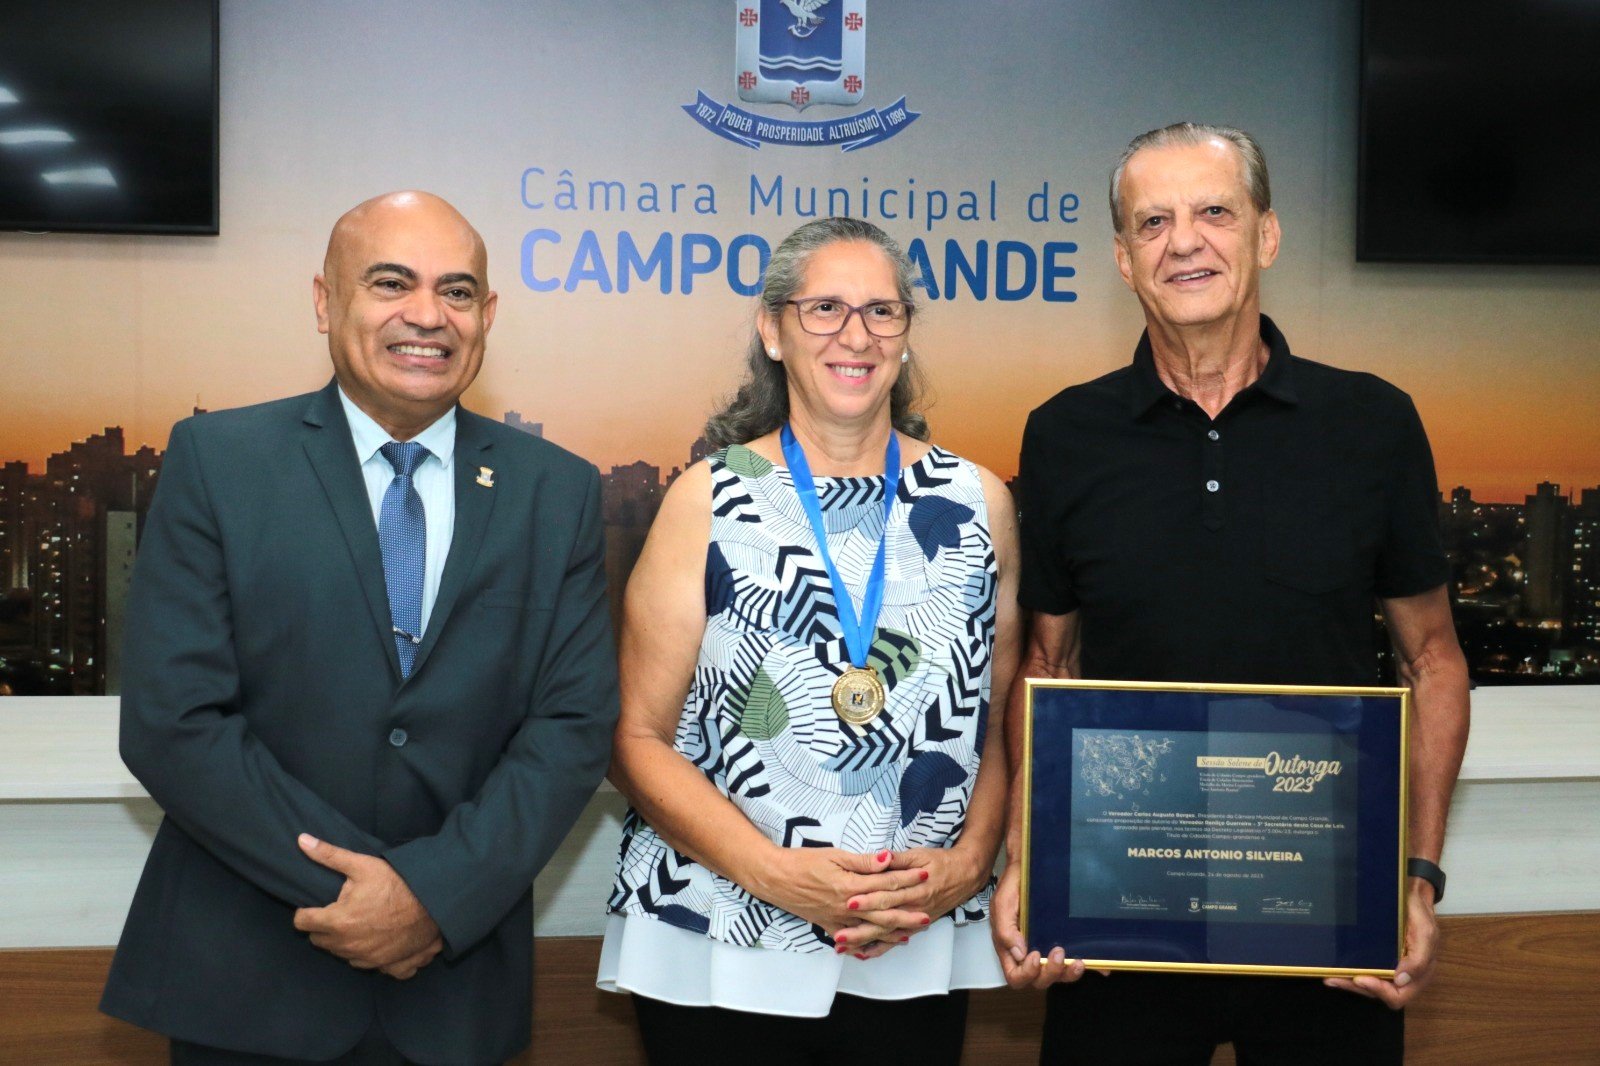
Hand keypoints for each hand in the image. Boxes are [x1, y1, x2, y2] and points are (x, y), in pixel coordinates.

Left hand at [292, 834, 441, 972]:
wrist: (436, 902)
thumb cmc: (398, 883)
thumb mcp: (363, 865)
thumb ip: (329, 855)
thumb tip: (301, 840)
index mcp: (337, 922)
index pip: (302, 923)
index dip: (307, 911)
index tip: (317, 905)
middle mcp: (348, 946)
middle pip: (319, 941)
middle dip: (325, 927)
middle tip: (342, 909)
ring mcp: (368, 960)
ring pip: (342, 954)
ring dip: (345, 941)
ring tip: (361, 922)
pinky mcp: (388, 967)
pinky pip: (369, 966)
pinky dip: (369, 955)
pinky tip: (378, 940)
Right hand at [751, 847, 924, 950]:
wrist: (775, 878)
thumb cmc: (803, 862)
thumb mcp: (834, 855)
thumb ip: (863, 862)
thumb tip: (888, 860)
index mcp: (850, 886)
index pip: (885, 883)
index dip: (907, 879)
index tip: (925, 875)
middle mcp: (846, 908)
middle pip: (882, 913)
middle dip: (906, 915)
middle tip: (927, 917)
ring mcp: (837, 920)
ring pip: (869, 930)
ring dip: (889, 934)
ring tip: (908, 936)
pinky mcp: (827, 926)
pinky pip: (850, 940)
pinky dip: (864, 945)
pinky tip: (874, 949)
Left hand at [835, 845, 985, 941]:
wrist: (965, 875)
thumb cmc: (941, 862)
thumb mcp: (921, 854)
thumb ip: (899, 859)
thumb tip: (882, 856)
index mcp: (914, 888)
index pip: (888, 895)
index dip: (869, 899)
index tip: (849, 902)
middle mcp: (914, 908)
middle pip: (884, 920)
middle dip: (861, 929)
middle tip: (838, 935)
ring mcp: (914, 920)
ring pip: (887, 934)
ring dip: (865, 942)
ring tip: (843, 948)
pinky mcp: (915, 926)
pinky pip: (895, 940)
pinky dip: (879, 948)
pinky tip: (862, 954)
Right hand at [990, 861, 1085, 989]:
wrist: (1029, 867)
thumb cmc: (1013, 887)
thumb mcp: (1003, 905)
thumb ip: (1005, 931)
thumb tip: (1020, 954)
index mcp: (1012, 948)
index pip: (1016, 976)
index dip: (1027, 973)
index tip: (1036, 956)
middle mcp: (1030, 953)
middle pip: (1040, 980)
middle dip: (1051, 972)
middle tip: (1059, 952)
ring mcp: (1049, 949)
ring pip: (1060, 975)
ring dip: (1069, 973)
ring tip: (1079, 961)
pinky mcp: (1065, 941)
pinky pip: (1077, 960)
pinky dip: (1092, 967)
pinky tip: (1101, 968)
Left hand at [1324, 878, 1439, 1007]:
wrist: (1413, 897)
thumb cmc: (1420, 915)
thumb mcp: (1426, 933)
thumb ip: (1419, 959)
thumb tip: (1401, 980)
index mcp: (1419, 975)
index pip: (1399, 995)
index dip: (1380, 991)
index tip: (1360, 979)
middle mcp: (1404, 977)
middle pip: (1380, 994)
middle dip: (1358, 988)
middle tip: (1335, 979)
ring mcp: (1391, 969)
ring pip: (1370, 986)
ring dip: (1350, 984)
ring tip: (1330, 978)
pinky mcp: (1380, 960)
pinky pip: (1367, 972)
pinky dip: (1351, 974)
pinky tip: (1335, 970)